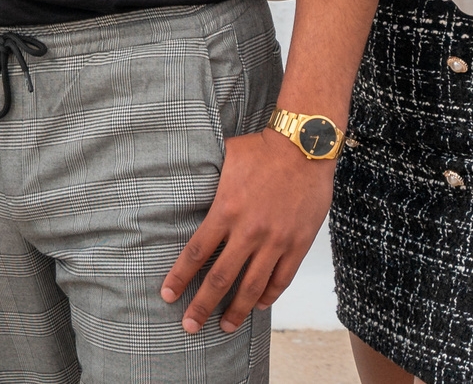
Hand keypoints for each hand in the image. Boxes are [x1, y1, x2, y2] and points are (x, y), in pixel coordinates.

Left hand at [160, 130, 330, 332]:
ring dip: (236, 310)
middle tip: (189, 327)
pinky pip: (281, 278)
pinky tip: (258, 305)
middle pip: (220, 278)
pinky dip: (269, 295)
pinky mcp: (298, 243)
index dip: (179, 277)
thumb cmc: (262, 148)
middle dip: (202, 306)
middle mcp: (249, 230)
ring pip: (252, 286)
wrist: (305, 145)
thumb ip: (208, 179)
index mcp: (226, 209)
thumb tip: (184, 181)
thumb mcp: (225, 158)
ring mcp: (275, 240)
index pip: (196, 252)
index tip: (167, 296)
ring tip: (224, 327)